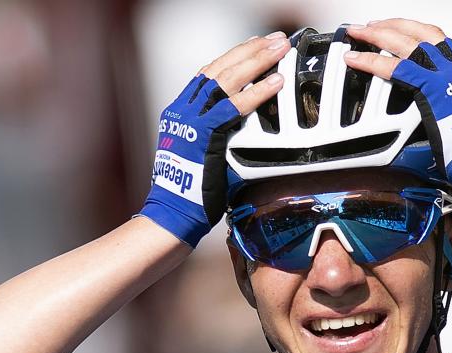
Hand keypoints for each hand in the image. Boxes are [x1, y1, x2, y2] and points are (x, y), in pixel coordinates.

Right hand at [138, 33, 289, 245]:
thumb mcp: (203, 158)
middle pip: (219, 68)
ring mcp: (190, 121)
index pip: (208, 74)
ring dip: (256, 61)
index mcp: (180, 113)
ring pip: (227, 79)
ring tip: (279, 48)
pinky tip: (275, 82)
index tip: (253, 44)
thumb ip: (221, 141)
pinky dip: (256, 93)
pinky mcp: (202, 135)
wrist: (172, 213)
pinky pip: (233, 107)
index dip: (232, 57)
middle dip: (249, 50)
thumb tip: (246, 139)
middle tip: (274, 39)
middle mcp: (183, 111)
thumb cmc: (189, 195)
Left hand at [345, 19, 451, 195]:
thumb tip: (451, 120)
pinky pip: (393, 68)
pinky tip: (356, 59)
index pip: (446, 45)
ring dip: (380, 33)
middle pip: (425, 33)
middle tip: (378, 25)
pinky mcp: (428, 86)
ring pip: (406, 41)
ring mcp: (445, 73)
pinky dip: (371, 61)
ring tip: (360, 32)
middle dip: (398, 25)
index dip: (423, 37)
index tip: (410, 36)